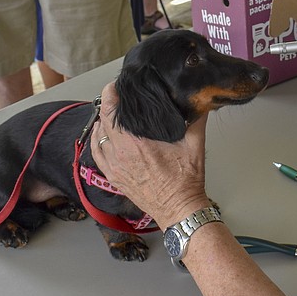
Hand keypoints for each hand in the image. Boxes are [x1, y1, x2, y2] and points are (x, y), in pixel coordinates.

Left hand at [91, 83, 210, 227]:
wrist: (179, 209)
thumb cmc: (185, 182)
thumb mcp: (195, 145)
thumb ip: (197, 119)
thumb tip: (200, 101)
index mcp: (136, 144)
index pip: (111, 111)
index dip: (110, 94)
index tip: (115, 86)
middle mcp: (120, 155)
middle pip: (102, 121)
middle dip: (107, 105)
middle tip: (115, 96)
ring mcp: (114, 167)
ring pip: (97, 137)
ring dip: (101, 123)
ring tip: (110, 113)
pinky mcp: (114, 178)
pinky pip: (97, 155)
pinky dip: (97, 141)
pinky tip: (102, 135)